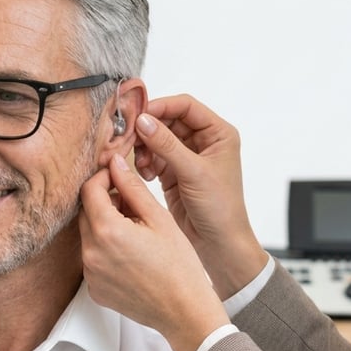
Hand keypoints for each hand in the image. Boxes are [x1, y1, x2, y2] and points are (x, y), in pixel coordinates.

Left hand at [79, 156, 230, 350]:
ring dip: (106, 227)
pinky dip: (106, 251)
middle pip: (86, 213)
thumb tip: (115, 164)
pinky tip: (132, 256)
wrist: (184, 311)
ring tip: (137, 233)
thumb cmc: (179, 266)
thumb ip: (132, 188)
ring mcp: (90, 274)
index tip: (118, 178)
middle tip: (134, 207)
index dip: (103, 178)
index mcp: (107, 231)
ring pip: (89, 236)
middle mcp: (91, 254)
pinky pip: (93, 259)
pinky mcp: (94, 289)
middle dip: (105, 203)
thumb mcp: (159, 218)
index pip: (89, 190)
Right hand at [131, 95, 267, 297]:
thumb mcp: (194, 172)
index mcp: (218, 134)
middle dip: (148, 130)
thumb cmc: (220, 208)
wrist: (219, 244)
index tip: (139, 114)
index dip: (161, 107)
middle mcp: (204, 141)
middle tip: (130, 138)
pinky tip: (146, 175)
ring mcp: (187, 157)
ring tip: (141, 164)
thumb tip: (143, 121)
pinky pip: (154, 158)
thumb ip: (167, 145)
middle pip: (168, 121)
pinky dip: (146, 163)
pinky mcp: (174, 173)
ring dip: (145, 148)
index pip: (186, 106)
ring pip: (158, 139)